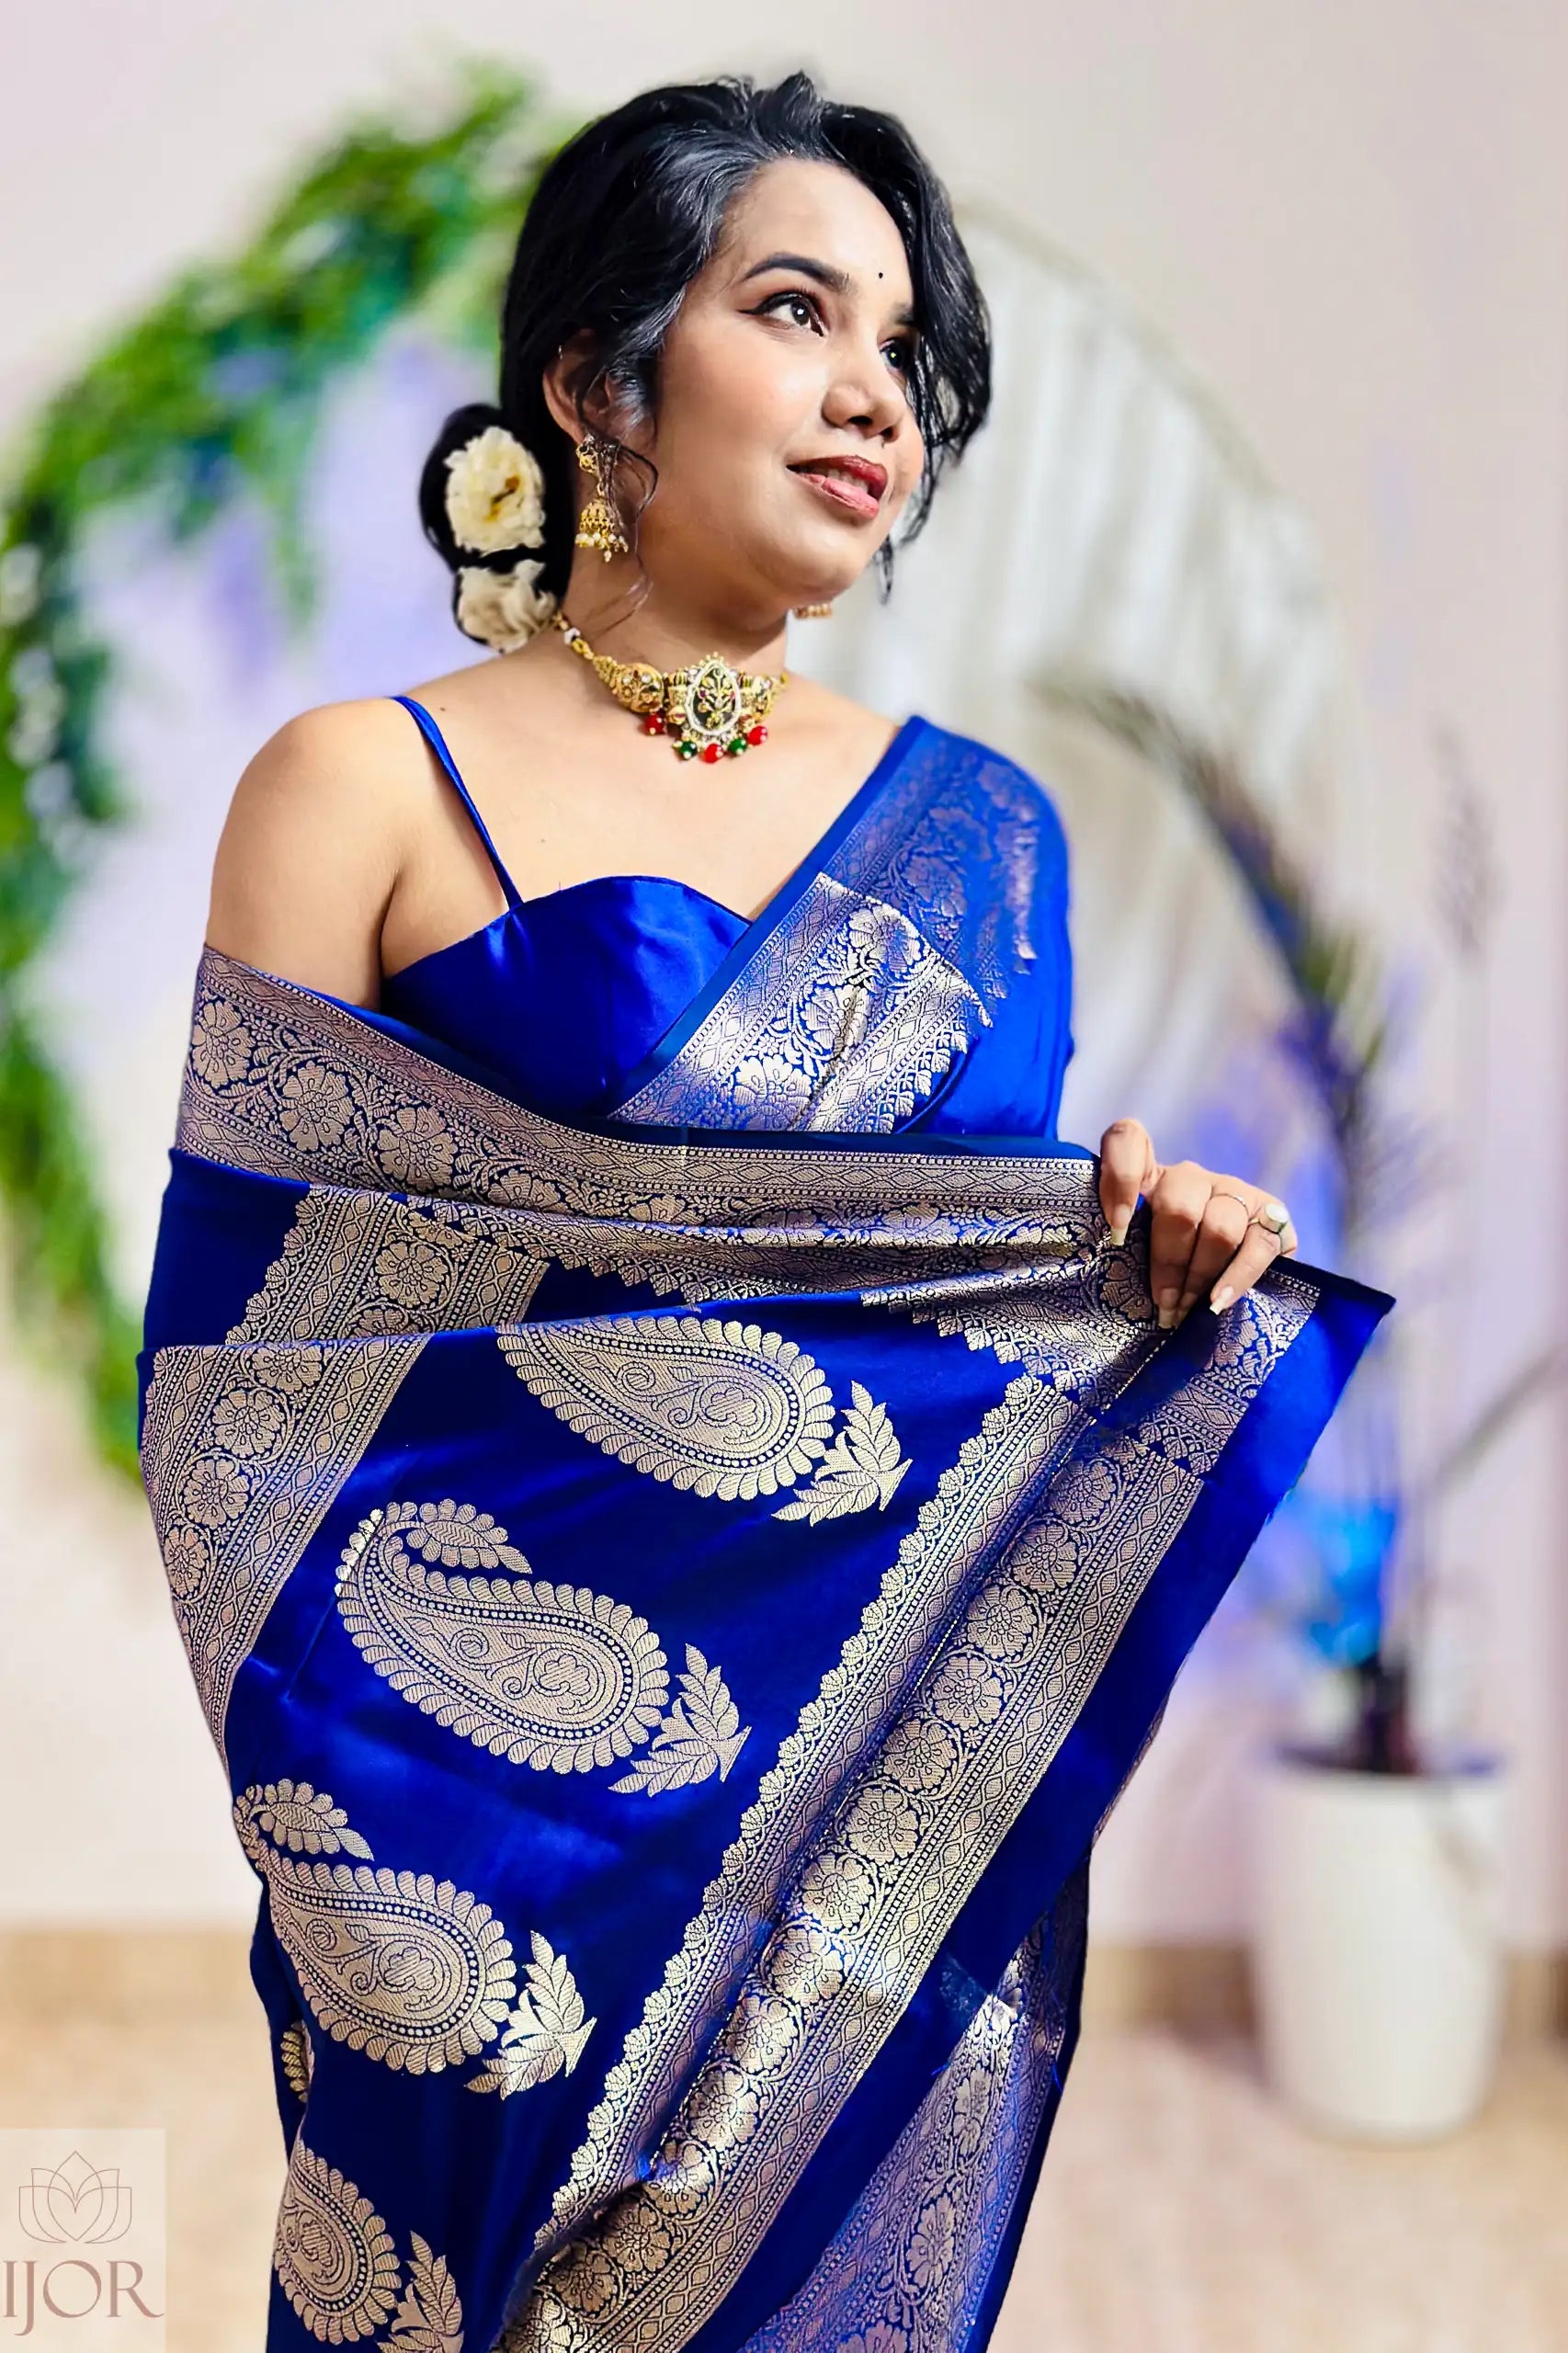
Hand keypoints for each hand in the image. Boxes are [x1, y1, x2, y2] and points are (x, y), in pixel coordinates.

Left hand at [1097, 1118, 1298, 1328]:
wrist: (1231, 1282)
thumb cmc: (1166, 1271)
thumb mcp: (1137, 1257)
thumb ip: (1120, 1254)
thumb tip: (1091, 1284)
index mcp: (1149, 1176)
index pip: (1128, 1140)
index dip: (1120, 1177)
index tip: (1115, 1230)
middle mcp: (1190, 1178)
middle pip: (1178, 1205)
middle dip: (1168, 1263)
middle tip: (1161, 1305)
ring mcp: (1233, 1191)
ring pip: (1219, 1228)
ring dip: (1199, 1278)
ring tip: (1187, 1313)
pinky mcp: (1273, 1215)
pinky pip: (1259, 1245)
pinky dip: (1237, 1279)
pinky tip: (1218, 1303)